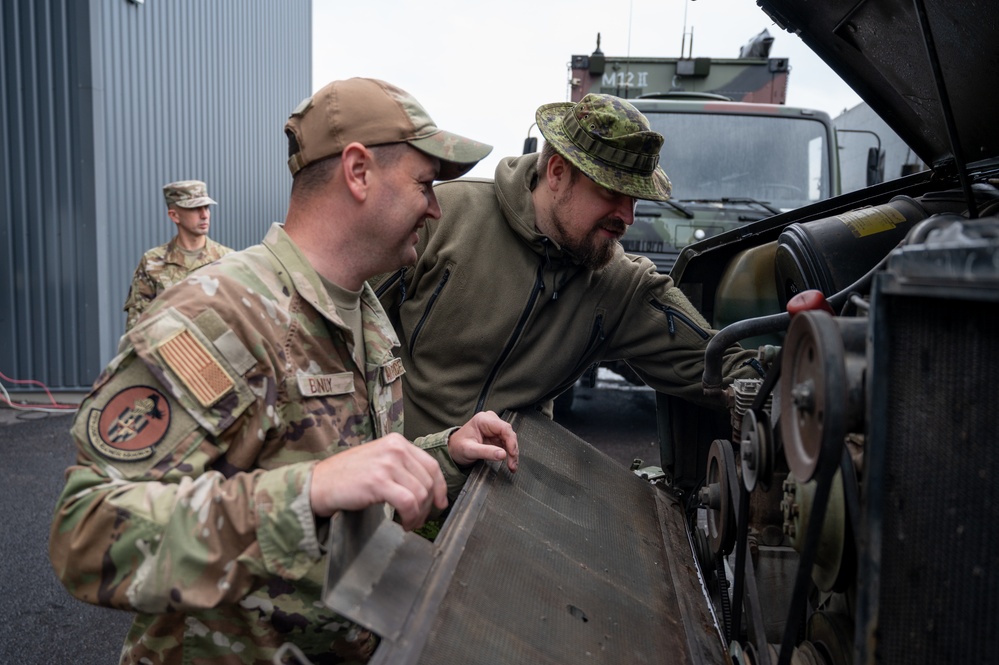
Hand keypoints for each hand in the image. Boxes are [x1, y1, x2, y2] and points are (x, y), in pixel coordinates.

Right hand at [309, 433, 447, 529]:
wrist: (318, 484)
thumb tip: (428, 488)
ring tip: (409, 523)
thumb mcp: (378, 460)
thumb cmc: (347, 476)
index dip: (440, 487)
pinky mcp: (379, 481)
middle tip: (419, 520)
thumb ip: (401, 467)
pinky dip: (410, 517)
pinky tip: (404, 524)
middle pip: (428, 481)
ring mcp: (387, 464)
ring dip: (419, 514)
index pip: (431, 465)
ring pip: (421, 494)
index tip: (440, 503)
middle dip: (428, 505)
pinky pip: (408, 503)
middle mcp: (395, 448)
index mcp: (396, 441)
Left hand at [447, 411, 518, 472]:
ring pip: (510, 439)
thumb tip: (503, 455)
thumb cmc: (458, 447)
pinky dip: (509, 453)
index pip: (504, 428)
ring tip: (512, 466)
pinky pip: (507, 443)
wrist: (453, 450)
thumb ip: (486, 452)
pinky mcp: (496, 436)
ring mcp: (494, 428)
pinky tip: (510, 462)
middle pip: (509, 434)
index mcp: (483, 420)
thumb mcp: (470, 450)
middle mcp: (490, 421)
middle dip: (512, 450)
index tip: (512, 454)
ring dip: (512, 453)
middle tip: (512, 464)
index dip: (511, 441)